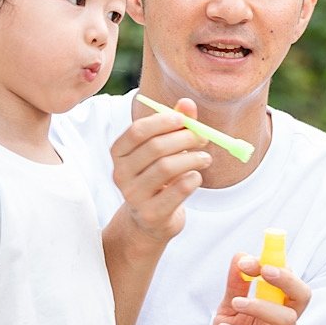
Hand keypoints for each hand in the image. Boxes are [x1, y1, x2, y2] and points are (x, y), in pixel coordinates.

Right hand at [110, 98, 212, 245]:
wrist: (152, 220)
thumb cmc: (159, 178)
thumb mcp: (165, 150)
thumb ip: (176, 125)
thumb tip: (188, 103)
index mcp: (119, 153)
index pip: (137, 131)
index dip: (163, 122)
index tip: (184, 120)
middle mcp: (121, 174)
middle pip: (155, 148)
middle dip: (184, 139)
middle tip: (203, 138)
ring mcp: (133, 196)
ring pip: (167, 167)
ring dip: (192, 159)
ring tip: (205, 158)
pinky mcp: (151, 214)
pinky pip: (177, 190)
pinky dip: (193, 179)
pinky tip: (196, 177)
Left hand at [209, 252, 310, 324]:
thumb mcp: (228, 312)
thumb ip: (236, 287)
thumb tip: (240, 256)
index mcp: (276, 308)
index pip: (288, 280)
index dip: (274, 264)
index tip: (248, 260)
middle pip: (301, 297)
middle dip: (287, 279)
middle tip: (263, 270)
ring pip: (286, 320)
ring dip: (261, 306)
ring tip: (235, 304)